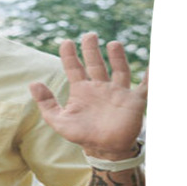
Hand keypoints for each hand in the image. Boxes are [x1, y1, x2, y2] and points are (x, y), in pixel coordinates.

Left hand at [29, 33, 147, 158]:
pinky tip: (153, 65)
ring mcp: (117, 92)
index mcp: (82, 90)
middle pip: (95, 63)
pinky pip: (145, 86)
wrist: (105, 150)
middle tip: (89, 35)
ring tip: (113, 44)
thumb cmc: (82, 135)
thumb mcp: (59, 120)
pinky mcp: (133, 100)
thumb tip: (33, 83)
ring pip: (119, 69)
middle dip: (91, 49)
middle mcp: (100, 87)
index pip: (74, 68)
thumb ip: (46, 103)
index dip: (69, 55)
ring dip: (117, 57)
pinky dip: (150, 76)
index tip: (65, 42)